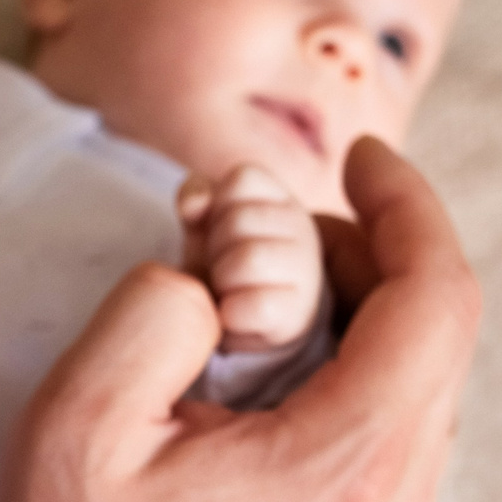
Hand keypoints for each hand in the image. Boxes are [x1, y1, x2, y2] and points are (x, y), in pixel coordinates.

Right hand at [0, 135, 479, 501]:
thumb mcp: (84, 418)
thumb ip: (156, 309)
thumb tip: (216, 278)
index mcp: (344, 463)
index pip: (438, 297)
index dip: (409, 204)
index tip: (357, 156)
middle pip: (441, 329)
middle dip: (370, 249)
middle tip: (269, 228)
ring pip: (427, 377)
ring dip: (364, 309)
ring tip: (263, 293)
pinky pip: (402, 425)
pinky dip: (357, 367)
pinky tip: (275, 367)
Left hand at [177, 164, 325, 352]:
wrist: (251, 322)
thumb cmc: (226, 262)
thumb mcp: (206, 220)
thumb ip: (196, 195)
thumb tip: (196, 204)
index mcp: (281, 198)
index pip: (241, 178)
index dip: (217, 207)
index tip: (223, 232)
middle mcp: (302, 227)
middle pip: (238, 220)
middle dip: (216, 248)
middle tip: (223, 267)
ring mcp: (306, 269)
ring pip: (246, 260)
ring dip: (222, 281)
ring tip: (229, 289)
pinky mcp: (297, 312)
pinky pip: (250, 306)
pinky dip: (230, 315)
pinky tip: (236, 315)